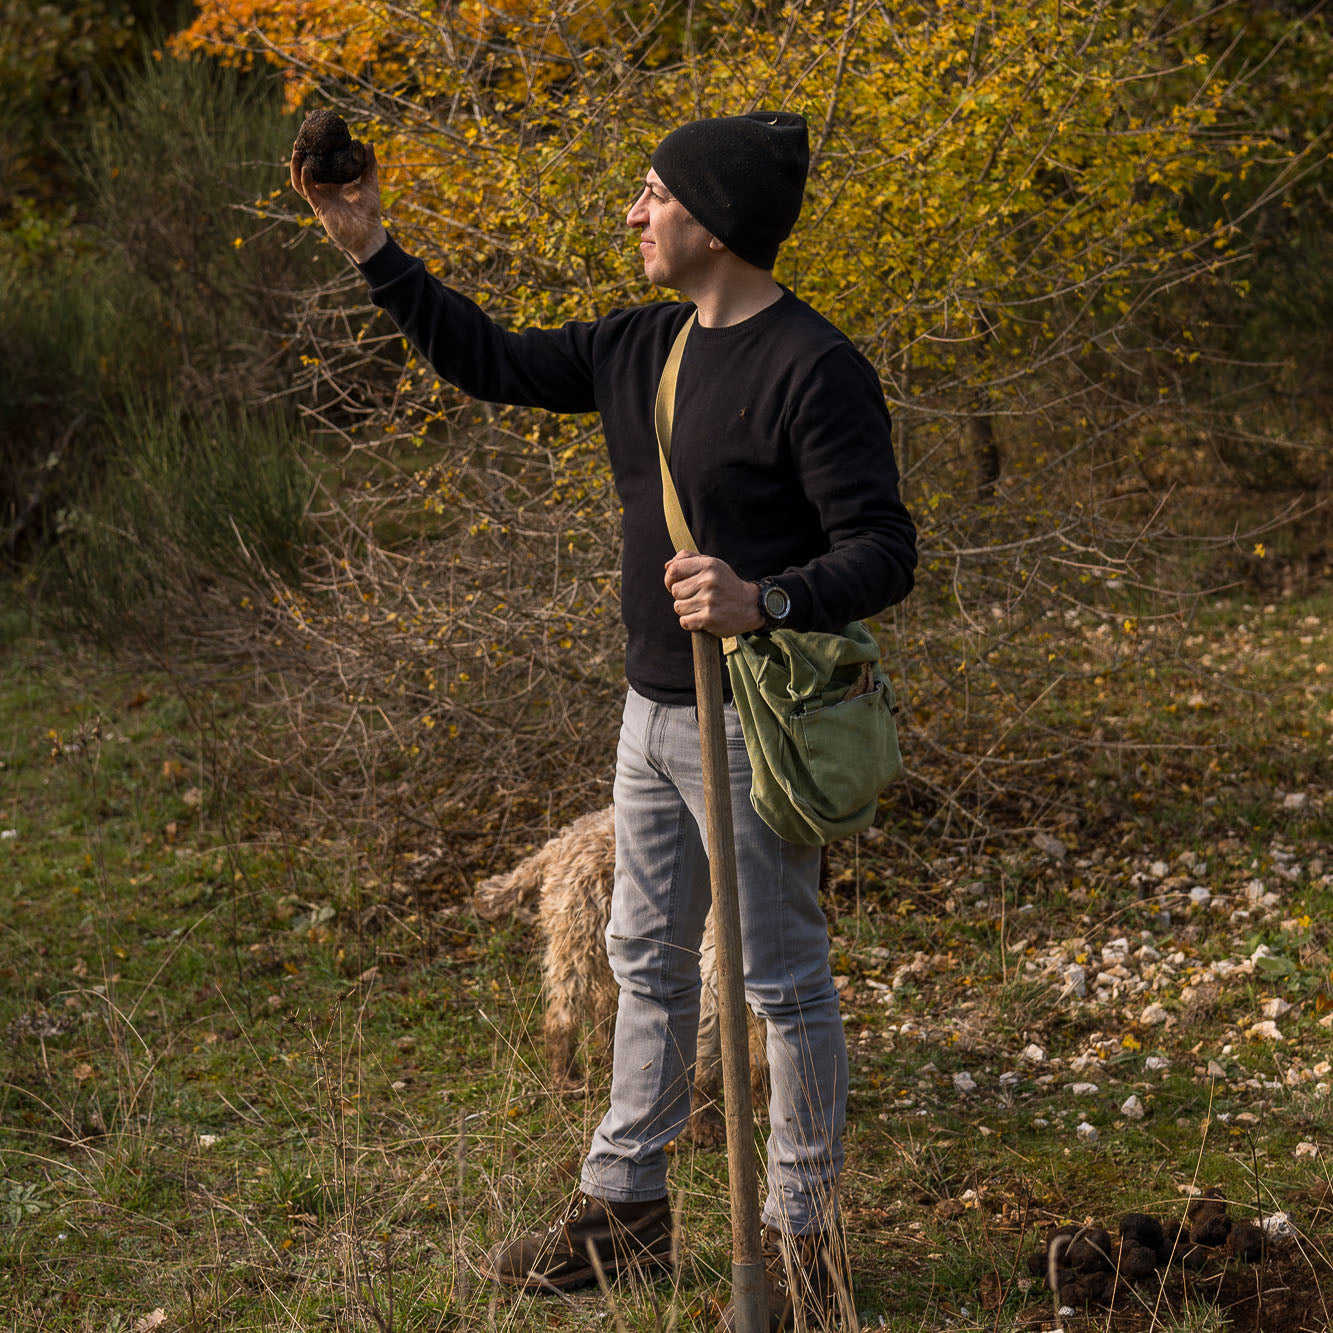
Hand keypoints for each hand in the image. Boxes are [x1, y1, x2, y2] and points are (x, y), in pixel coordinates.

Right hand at [290, 139, 386, 262]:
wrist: (369, 234)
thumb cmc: (370, 212)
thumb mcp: (370, 183)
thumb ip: (369, 165)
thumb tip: (369, 144)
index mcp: (334, 182)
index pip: (319, 164)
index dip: (313, 152)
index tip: (311, 136)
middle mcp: (325, 189)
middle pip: (305, 170)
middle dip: (299, 157)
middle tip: (298, 141)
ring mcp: (320, 198)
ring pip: (300, 180)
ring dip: (296, 167)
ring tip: (297, 152)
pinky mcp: (319, 207)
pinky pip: (308, 191)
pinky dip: (305, 180)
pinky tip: (306, 168)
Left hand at [664, 552, 763, 635]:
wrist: (750, 605)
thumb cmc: (726, 584)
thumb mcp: (713, 564)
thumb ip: (689, 559)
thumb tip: (667, 566)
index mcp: (708, 565)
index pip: (674, 570)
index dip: (669, 578)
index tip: (675, 583)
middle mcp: (708, 581)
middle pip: (674, 590)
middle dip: (680, 595)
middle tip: (695, 596)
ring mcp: (709, 600)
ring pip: (678, 607)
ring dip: (686, 609)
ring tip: (700, 606)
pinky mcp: (709, 618)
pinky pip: (684, 621)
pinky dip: (690, 621)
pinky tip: (701, 617)